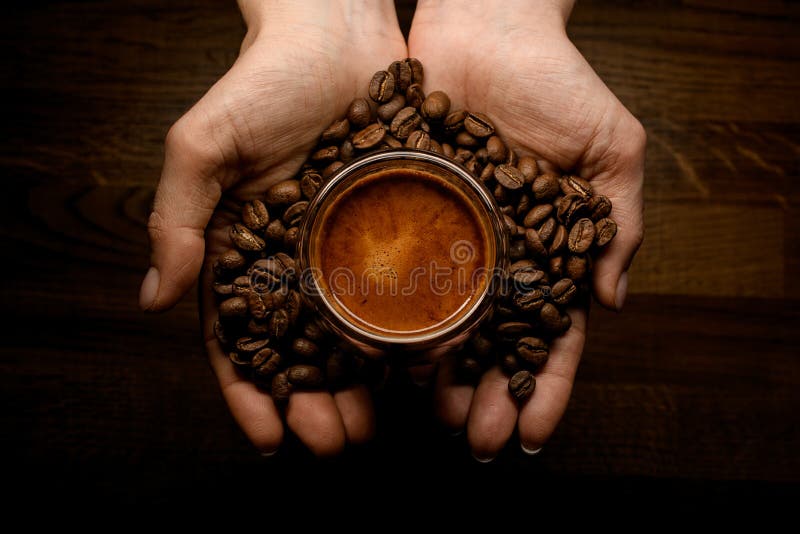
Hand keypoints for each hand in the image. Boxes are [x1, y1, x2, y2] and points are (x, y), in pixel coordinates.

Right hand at [139, 0, 406, 455]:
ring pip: (354, 332)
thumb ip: (178, 218)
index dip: (250, 391)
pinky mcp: (399, 225)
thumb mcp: (204, 144)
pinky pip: (406, 287)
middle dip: (313, 402)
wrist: (338, 31)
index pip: (239, 336)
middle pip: (302, 350)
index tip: (267, 436)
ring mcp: (350, 246)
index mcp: (246, 249)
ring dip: (360, 384)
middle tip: (332, 444)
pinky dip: (410, 331)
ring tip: (373, 427)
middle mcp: (297, 258)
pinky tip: (422, 367)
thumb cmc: (262, 80)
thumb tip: (152, 298)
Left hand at [408, 0, 644, 459]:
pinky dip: (386, 314)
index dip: (546, 386)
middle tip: (477, 439)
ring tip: (431, 417)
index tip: (534, 433)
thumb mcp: (610, 149)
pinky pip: (390, 269)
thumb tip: (612, 301)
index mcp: (545, 249)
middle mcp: (492, 254)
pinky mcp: (398, 209)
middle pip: (490, 343)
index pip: (550, 334)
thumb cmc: (559, 80)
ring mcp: (444, 236)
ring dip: (437, 373)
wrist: (488, 24)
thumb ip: (615, 224)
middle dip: (488, 394)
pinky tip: (379, 356)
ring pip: (438, 321)